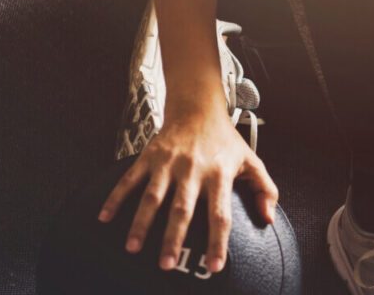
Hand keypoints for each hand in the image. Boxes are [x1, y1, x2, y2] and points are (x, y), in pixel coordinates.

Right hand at [97, 108, 277, 273]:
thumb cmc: (226, 140)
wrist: (198, 107)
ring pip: (153, 197)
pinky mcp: (150, 156)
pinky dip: (116, 198)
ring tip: (132, 248)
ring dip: (141, 224)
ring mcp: (169, 163)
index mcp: (220, 174)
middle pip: (182, 209)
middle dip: (173, 239)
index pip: (220, 214)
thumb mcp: (252, 161)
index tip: (214, 266)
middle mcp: (193, 170)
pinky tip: (105, 218)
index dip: (217, 241)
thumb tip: (268, 219)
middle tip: (167, 265)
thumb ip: (265, 190)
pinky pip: (130, 179)